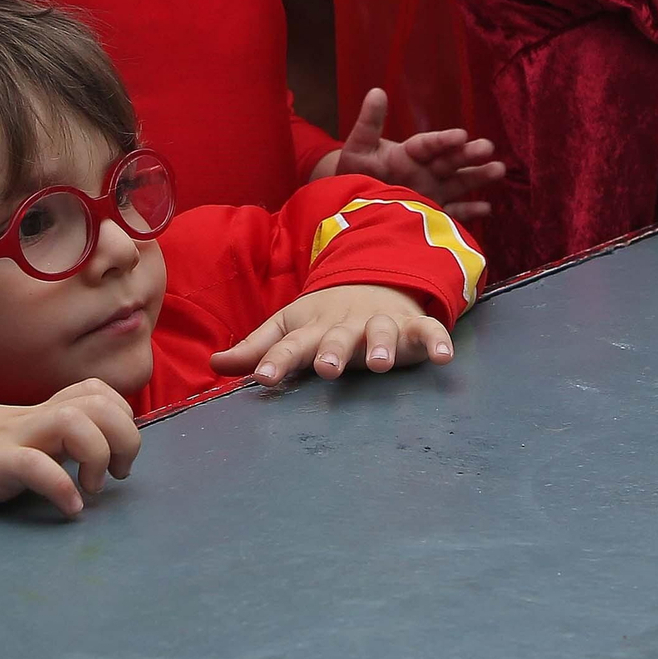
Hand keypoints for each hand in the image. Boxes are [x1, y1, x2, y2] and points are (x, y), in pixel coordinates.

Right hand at [0, 380, 141, 518]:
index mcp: (37, 412)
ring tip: (91, 487)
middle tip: (116, 473)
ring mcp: (11, 438)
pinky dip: (62, 487)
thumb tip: (77, 456)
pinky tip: (69, 507)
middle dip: (125, 435)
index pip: (96, 390)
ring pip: (74, 421)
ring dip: (97, 455)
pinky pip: (34, 465)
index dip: (121, 415)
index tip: (117, 454)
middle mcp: (30, 418)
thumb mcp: (10, 444)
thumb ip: (42, 442)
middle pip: (98, 401)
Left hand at [211, 284, 451, 385]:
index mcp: (312, 329)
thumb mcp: (290, 326)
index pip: (290, 345)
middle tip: (326, 368)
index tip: (263, 378)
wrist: (373, 280)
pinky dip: (436, 340)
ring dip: (380, 345)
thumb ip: (257, 348)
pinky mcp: (410, 326)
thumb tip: (214, 365)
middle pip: (336, 338)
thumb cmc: (324, 316)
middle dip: (331, 352)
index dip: (275, 361)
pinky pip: (426, 332)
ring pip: (380, 332)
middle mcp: (345, 326)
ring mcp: (379, 323)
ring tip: (378, 363)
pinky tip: (444, 356)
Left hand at [333, 88, 504, 219]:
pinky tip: (487, 208)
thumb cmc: (358, 169)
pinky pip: (453, 212)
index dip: (443, 140)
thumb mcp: (360, 145)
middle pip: (449, 161)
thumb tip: (376, 92)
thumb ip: (370, 122)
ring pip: (458, 182)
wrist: (354, 199)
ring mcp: (431, 191)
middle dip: (468, 154)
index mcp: (410, 153)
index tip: (461, 135)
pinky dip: (469, 211)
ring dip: (477, 176)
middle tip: (488, 147)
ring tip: (499, 169)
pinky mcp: (433, 211)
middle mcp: (425, 170)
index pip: (428, 144)